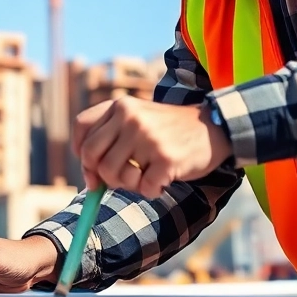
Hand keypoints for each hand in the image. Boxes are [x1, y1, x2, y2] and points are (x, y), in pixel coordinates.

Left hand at [73, 96, 230, 198]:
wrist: (214, 127)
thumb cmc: (169, 130)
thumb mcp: (138, 119)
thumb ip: (111, 137)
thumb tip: (89, 179)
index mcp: (121, 105)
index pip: (82, 127)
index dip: (82, 153)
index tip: (91, 168)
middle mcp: (131, 118)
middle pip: (93, 158)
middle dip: (104, 175)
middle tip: (124, 178)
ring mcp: (148, 138)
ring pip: (115, 177)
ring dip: (131, 184)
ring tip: (148, 174)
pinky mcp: (166, 159)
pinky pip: (144, 188)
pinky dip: (152, 190)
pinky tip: (164, 180)